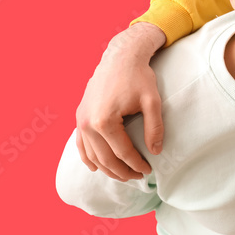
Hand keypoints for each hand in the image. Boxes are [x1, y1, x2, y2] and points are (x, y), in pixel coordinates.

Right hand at [75, 22, 166, 180]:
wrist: (120, 56)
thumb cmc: (138, 77)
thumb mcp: (152, 101)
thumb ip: (154, 128)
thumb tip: (155, 151)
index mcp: (105, 121)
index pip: (122, 152)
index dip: (136, 164)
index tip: (148, 170)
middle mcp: (88, 123)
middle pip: (105, 158)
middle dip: (122, 171)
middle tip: (138, 177)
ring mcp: (81, 120)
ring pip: (92, 155)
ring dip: (106, 168)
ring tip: (123, 175)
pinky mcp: (79, 115)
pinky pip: (80, 144)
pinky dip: (88, 158)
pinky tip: (95, 167)